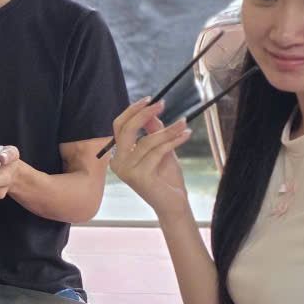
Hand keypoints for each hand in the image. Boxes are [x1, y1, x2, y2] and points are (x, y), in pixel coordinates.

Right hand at [109, 97, 190, 220]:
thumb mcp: (161, 149)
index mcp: (118, 156)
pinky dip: (173, 141)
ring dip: (168, 130)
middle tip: (162, 103)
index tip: (151, 100)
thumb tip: (151, 111)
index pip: (119, 127)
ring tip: (184, 124)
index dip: (133, 111)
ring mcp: (126, 171)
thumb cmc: (166, 178)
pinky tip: (185, 134)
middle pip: (126, 130)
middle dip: (144, 114)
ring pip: (146, 141)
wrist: (173, 204)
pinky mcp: (139, 176)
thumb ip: (154, 132)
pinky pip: (157, 152)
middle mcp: (117, 163)